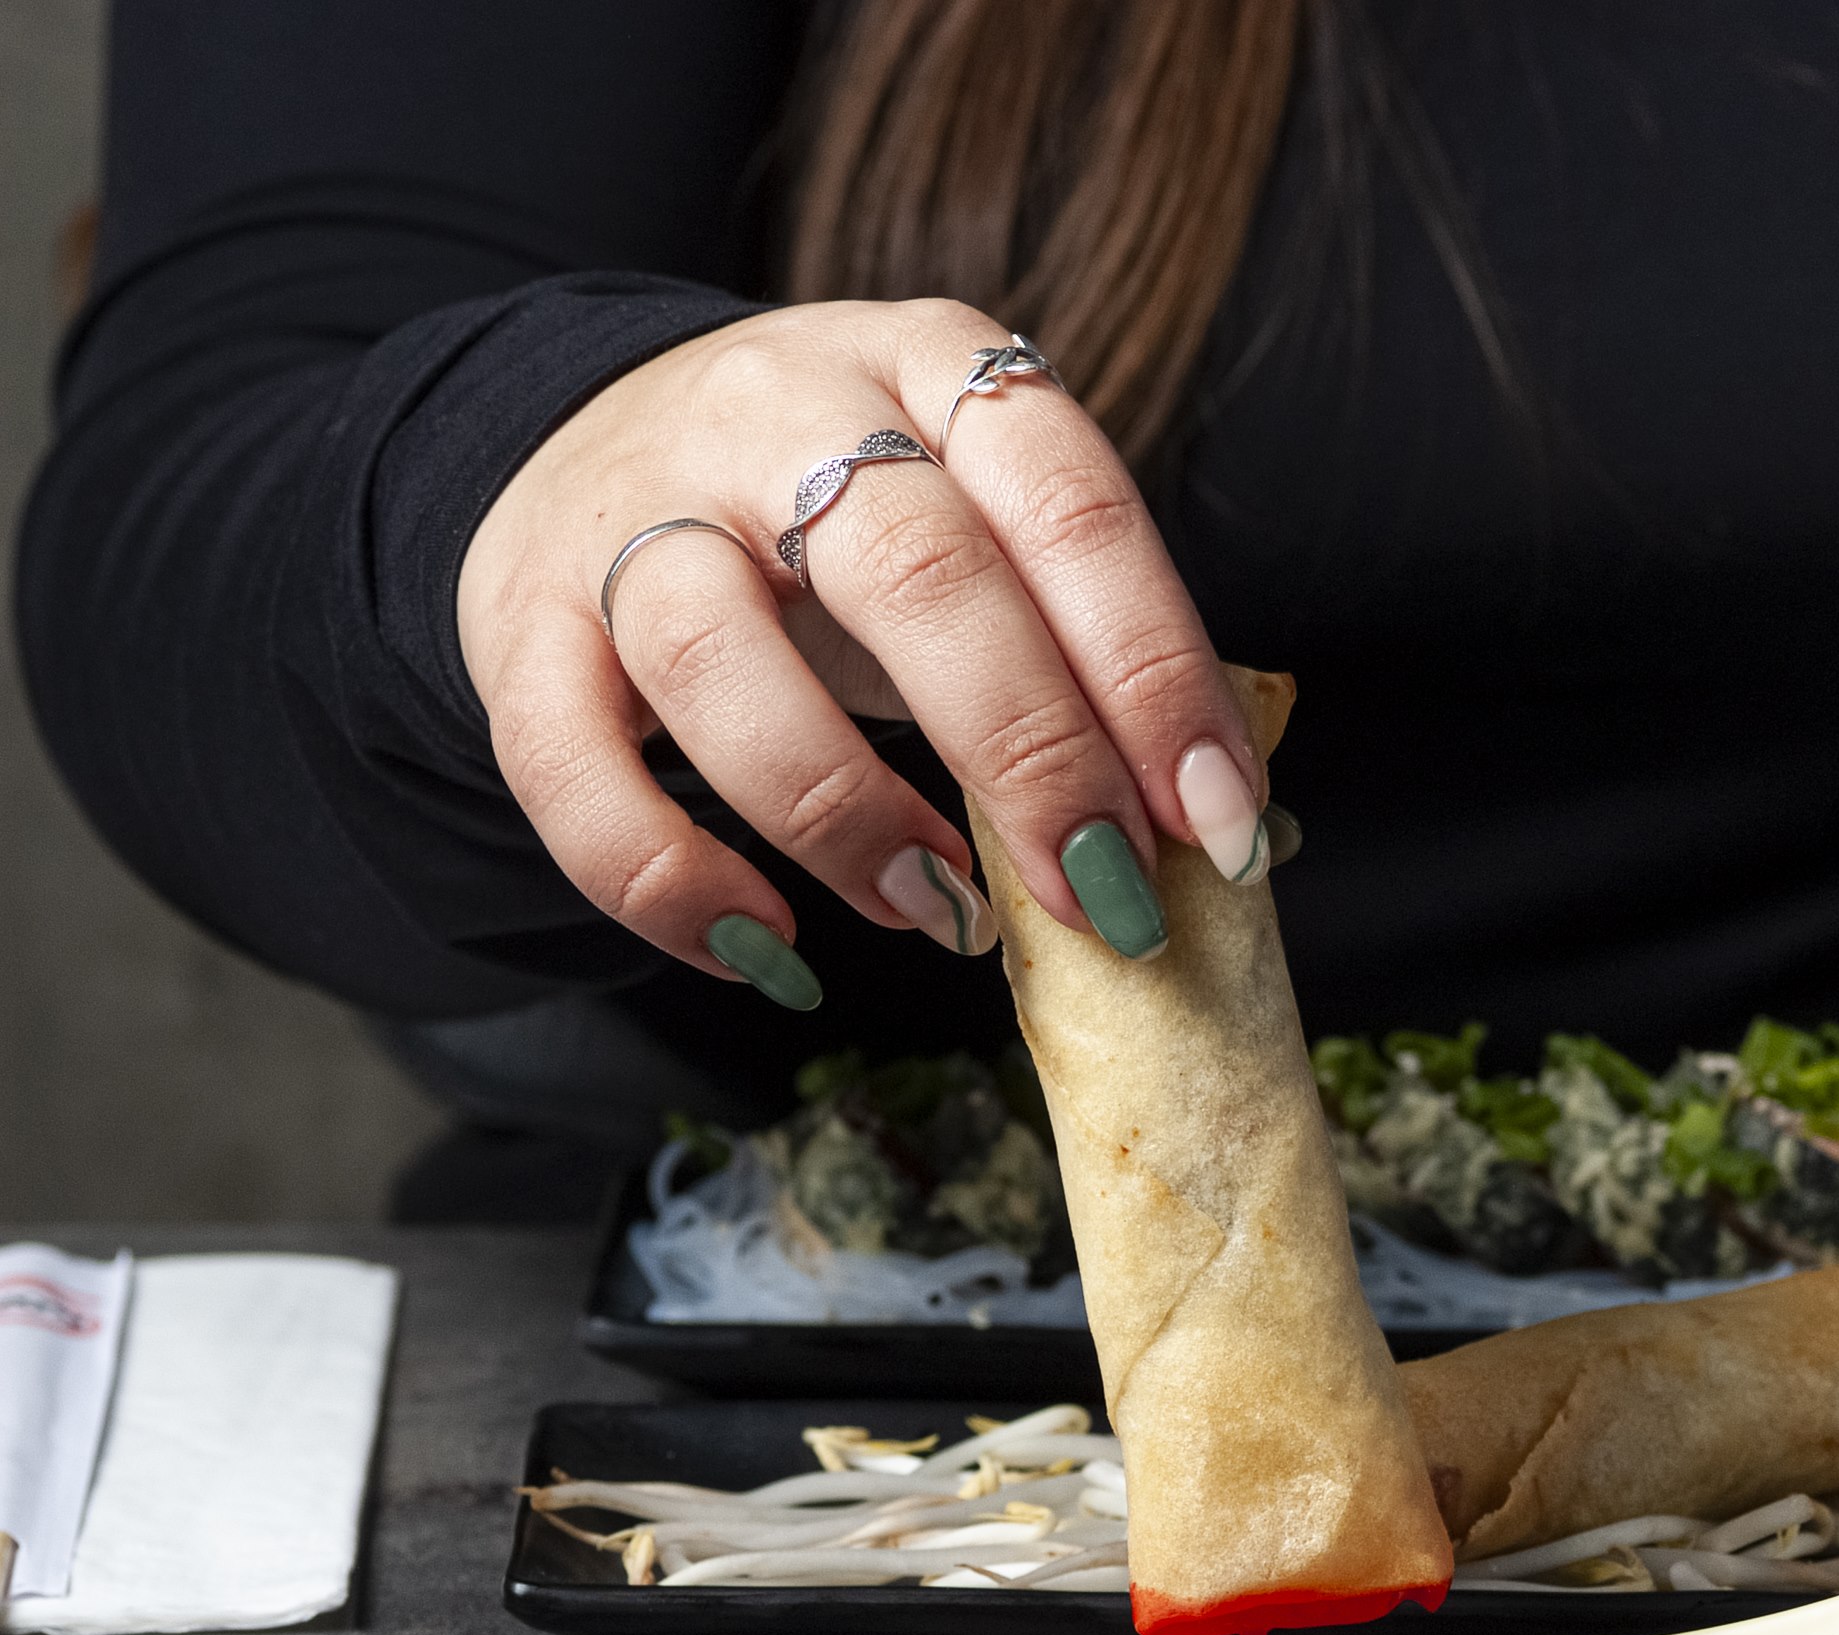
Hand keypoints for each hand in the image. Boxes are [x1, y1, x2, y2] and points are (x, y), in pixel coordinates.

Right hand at [455, 298, 1270, 1001]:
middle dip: (1030, 753)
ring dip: (846, 816)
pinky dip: (670, 884)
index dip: (1154, 672)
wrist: (602, 445)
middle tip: (1102, 895)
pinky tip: (767, 955)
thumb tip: (1215, 834)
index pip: (1070, 508)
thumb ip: (1077, 652)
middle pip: (915, 572)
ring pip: (717, 654)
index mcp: (935, 370)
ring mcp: (631, 506)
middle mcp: (777, 409)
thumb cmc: (848, 531)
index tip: (1215, 821)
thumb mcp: (978, 529)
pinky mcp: (517, 617)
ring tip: (942, 914)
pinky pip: (568, 766)